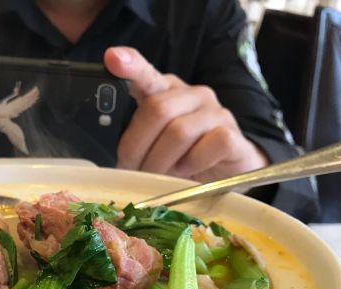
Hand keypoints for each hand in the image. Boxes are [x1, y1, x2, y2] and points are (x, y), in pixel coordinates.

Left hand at [104, 47, 267, 181]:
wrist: (224, 173)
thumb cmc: (182, 157)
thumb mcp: (152, 145)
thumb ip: (134, 137)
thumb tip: (107, 150)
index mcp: (166, 92)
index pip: (147, 74)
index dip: (131, 66)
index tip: (111, 58)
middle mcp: (192, 95)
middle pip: (157, 110)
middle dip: (136, 146)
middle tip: (130, 171)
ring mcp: (215, 113)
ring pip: (179, 132)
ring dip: (160, 161)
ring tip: (155, 177)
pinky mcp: (232, 135)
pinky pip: (209, 144)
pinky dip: (192, 164)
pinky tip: (186, 171)